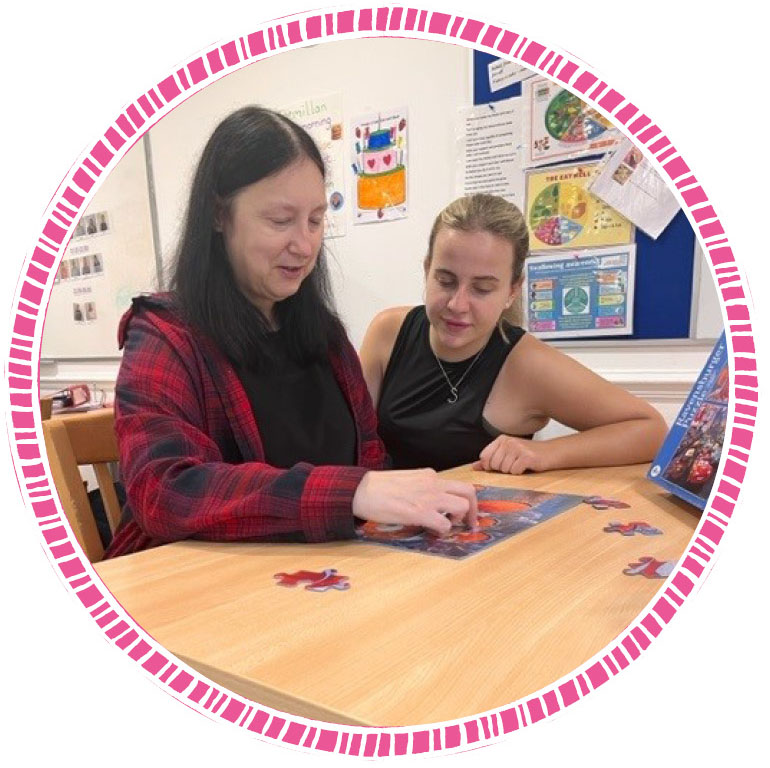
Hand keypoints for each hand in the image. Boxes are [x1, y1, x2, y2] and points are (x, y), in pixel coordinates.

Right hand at [352, 468, 477, 535]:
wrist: (363, 490)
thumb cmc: (379, 486)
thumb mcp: (407, 479)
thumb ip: (422, 486)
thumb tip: (431, 499)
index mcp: (429, 475)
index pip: (457, 484)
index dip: (465, 499)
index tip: (465, 511)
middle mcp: (433, 483)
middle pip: (469, 492)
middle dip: (474, 510)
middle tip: (470, 523)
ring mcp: (429, 497)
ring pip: (462, 506)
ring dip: (459, 519)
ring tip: (447, 525)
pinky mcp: (420, 512)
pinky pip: (445, 524)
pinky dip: (442, 530)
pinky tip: (432, 531)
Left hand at [472, 435, 549, 474]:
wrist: (551, 452)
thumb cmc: (529, 455)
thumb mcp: (508, 454)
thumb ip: (490, 459)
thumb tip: (474, 467)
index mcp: (501, 439)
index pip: (484, 457)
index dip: (490, 466)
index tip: (501, 465)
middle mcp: (508, 442)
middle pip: (494, 465)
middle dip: (503, 469)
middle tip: (515, 464)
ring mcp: (517, 448)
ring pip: (504, 469)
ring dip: (513, 471)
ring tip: (521, 465)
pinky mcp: (526, 457)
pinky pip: (515, 471)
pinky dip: (520, 472)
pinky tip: (527, 467)